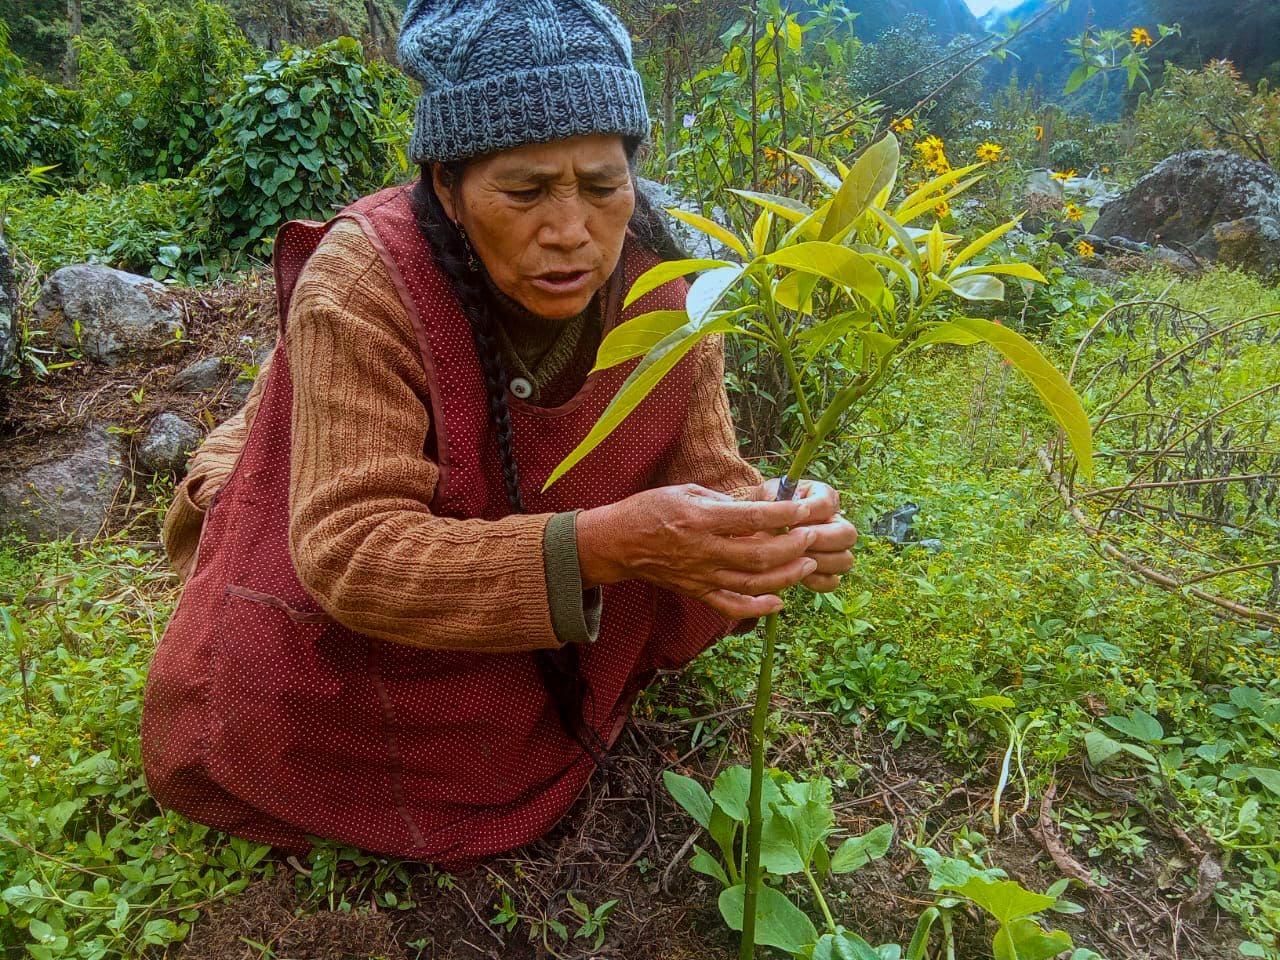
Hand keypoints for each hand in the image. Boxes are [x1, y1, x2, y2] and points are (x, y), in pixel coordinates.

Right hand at [576, 483, 820, 618]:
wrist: (618, 542)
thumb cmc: (651, 509)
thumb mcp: (686, 491)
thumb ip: (723, 501)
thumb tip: (760, 506)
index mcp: (700, 519)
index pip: (751, 518)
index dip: (783, 514)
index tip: (804, 509)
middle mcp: (703, 550)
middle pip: (758, 555)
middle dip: (792, 547)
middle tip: (812, 536)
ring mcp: (701, 575)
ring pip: (752, 583)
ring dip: (785, 576)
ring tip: (806, 564)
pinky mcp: (697, 592)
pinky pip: (731, 606)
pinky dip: (757, 608)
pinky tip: (778, 602)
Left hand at [740, 478, 856, 592]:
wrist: (754, 526)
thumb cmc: (764, 506)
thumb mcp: (766, 495)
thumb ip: (775, 499)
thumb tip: (784, 509)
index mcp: (824, 496)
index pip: (828, 505)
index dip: (809, 514)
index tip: (789, 521)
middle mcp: (835, 521)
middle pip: (848, 534)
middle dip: (822, 540)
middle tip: (797, 543)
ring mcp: (834, 548)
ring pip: (845, 560)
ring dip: (820, 561)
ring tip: (795, 558)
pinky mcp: (826, 571)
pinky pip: (832, 581)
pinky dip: (817, 580)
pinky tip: (797, 574)